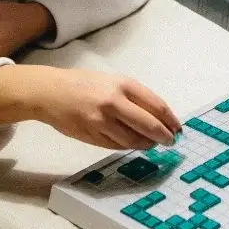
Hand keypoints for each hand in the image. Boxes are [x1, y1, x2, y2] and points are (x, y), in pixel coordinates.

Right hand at [27, 67, 181, 149]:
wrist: (50, 92)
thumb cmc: (85, 85)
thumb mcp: (113, 82)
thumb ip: (134, 98)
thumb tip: (159, 117)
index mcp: (124, 85)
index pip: (156, 106)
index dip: (170, 120)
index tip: (178, 128)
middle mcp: (114, 102)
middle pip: (149, 126)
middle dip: (164, 136)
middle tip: (170, 142)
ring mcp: (101, 121)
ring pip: (133, 140)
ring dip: (146, 144)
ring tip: (151, 144)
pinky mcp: (91, 136)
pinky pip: (116, 146)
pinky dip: (128, 146)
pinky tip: (132, 144)